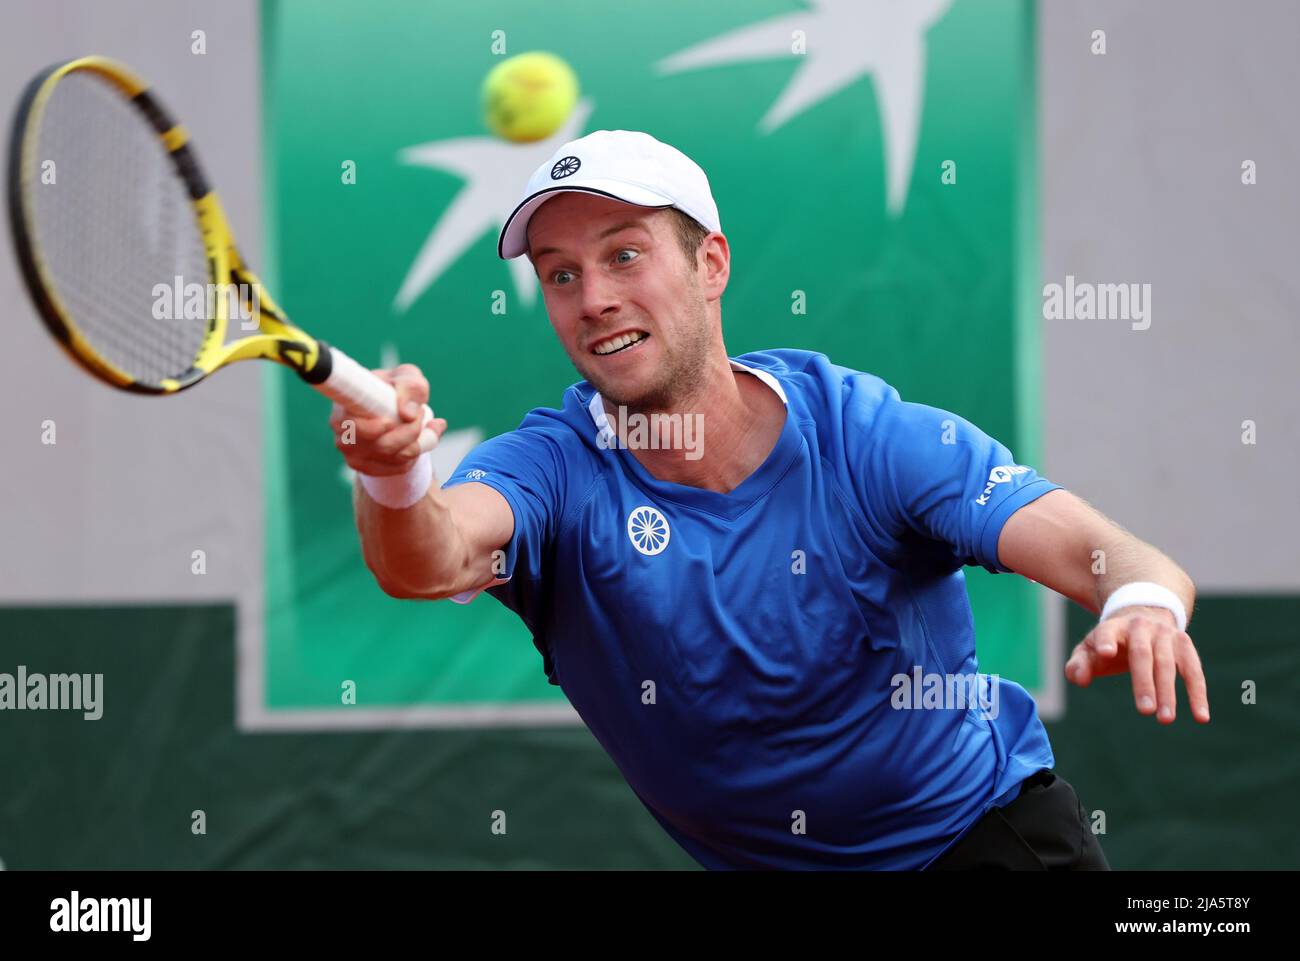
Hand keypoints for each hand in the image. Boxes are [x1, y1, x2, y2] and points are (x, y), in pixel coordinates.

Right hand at [330, 364, 447, 476]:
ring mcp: (352, 453)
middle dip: (410, 430)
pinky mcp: (366, 468)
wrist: (396, 410)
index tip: (389, 422)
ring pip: (395, 456)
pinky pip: (399, 466)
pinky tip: (415, 439)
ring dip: (417, 440)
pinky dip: (415, 454)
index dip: (370, 428)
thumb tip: (407, 414)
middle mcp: (342, 431)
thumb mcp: (408, 378)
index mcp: (344, 404)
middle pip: (382, 445)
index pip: (347, 424)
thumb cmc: (398, 389)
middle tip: (421, 413)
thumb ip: (410, 387)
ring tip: (420, 422)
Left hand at [1065, 606, 1209, 723]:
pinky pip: (1193, 672)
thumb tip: (1080, 679)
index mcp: (1113, 627)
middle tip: (1144, 711)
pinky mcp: (1184, 645)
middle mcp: (1140, 627)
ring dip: (1169, 692)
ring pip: (1169, 664)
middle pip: (1142, 654)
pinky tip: (1201, 717)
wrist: (1141, 616)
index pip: (1107, 632)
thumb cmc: (1109, 642)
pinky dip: (1197, 694)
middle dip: (1144, 683)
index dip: (1105, 641)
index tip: (1104, 653)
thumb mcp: (1089, 650)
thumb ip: (1079, 664)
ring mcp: (1165, 634)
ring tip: (1165, 719)